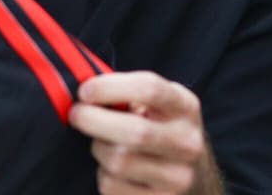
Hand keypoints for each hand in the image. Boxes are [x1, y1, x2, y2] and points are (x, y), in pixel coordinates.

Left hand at [69, 71, 218, 193]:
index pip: (150, 89)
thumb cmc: (162, 131)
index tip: (85, 91)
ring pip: (118, 161)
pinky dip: (103, 175)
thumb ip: (128, 93)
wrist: (195, 179)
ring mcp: (178, 178)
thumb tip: (84, 87)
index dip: (110, 87)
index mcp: (186, 107)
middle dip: (93, 120)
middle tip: (76, 114)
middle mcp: (188, 142)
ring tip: (104, 144)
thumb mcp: (158, 105)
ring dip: (99, 149)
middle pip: (134, 131)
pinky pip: (113, 186)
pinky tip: (113, 170)